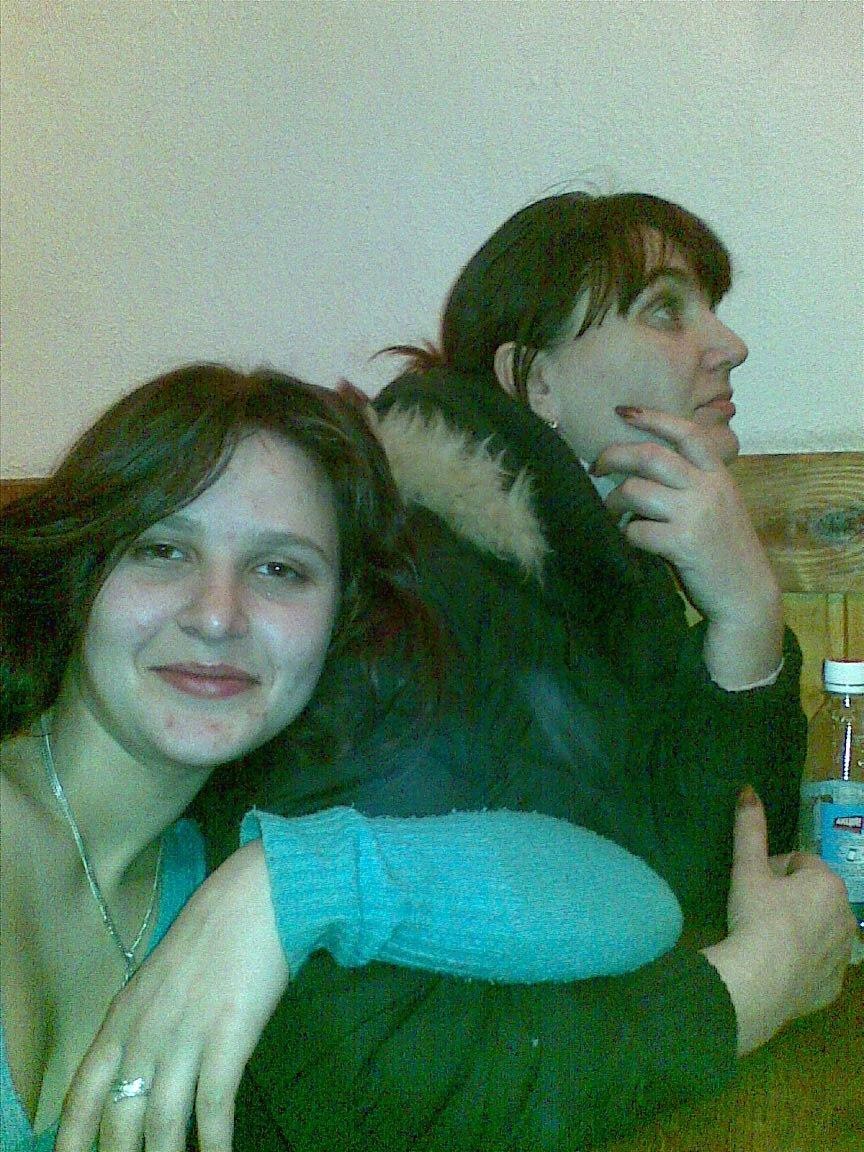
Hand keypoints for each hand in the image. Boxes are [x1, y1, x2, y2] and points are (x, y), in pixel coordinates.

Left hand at [55, 840, 289, 1151]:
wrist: (257, 896)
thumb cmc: (213, 934)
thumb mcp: (160, 978)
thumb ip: (145, 1025)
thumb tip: (142, 1078)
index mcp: (124, 1015)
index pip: (84, 1093)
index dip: (73, 1138)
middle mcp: (146, 1030)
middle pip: (120, 1120)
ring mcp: (185, 1034)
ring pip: (163, 1122)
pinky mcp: (228, 1035)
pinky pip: (214, 1105)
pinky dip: (215, 1143)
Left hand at [594, 407, 782, 687]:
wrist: (747, 594)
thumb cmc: (725, 549)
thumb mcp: (720, 504)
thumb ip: (693, 481)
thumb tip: (643, 465)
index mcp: (718, 474)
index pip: (686, 432)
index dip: (652, 417)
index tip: (622, 411)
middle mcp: (708, 488)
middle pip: (650, 455)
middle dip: (614, 455)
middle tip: (596, 466)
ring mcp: (696, 515)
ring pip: (636, 490)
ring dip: (614, 500)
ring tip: (612, 510)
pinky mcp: (682, 544)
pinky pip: (636, 529)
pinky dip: (627, 533)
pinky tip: (633, 540)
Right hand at [702, 788, 855, 1055]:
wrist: (759, 983)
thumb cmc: (756, 918)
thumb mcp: (747, 869)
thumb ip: (750, 828)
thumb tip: (748, 789)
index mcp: (828, 883)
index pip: (798, 862)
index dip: (772, 870)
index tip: (754, 887)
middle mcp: (847, 916)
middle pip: (811, 895)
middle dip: (788, 898)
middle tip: (757, 910)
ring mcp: (844, 954)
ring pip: (818, 929)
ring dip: (798, 928)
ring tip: (765, 938)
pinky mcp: (835, 986)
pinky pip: (818, 963)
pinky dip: (802, 962)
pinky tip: (778, 965)